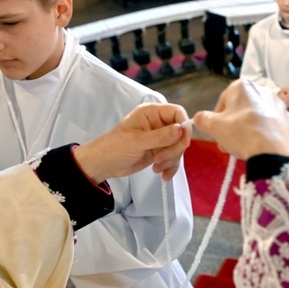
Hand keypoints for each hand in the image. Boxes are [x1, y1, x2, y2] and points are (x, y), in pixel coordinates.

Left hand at [73, 102, 190, 183]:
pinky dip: (170, 167)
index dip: (184, 127)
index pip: (177, 112)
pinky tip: (162, 174)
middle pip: (180, 133)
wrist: (104, 164)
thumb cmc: (114, 147)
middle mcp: (158, 123)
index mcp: (151, 113)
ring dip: (171, 160)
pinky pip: (173, 158)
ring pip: (178, 147)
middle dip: (174, 149)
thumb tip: (181, 129)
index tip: (183, 143)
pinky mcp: (160, 151)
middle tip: (159, 159)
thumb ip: (160, 136)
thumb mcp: (137, 142)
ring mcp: (160, 138)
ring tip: (157, 166)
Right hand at [194, 79, 288, 159]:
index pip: (223, 101)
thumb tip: (199, 118)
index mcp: (242, 86)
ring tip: (243, 146)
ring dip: (248, 129)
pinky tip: (260, 145)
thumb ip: (203, 119)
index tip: (217, 132)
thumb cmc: (242, 133)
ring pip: (256, 116)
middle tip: (228, 142)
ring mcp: (278, 104)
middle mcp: (262, 90)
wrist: (273, 151)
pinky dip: (264, 134)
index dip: (217, 119)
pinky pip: (271, 125)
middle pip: (241, 109)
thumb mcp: (213, 126)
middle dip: (233, 125)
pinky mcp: (288, 119)